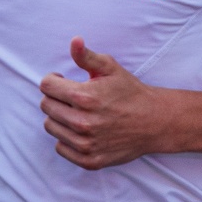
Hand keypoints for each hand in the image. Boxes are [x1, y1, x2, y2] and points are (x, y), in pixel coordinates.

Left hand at [38, 38, 158, 169]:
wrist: (154, 122)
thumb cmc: (131, 92)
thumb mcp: (111, 68)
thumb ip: (87, 56)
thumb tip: (74, 41)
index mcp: (84, 97)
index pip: (46, 86)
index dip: (53, 80)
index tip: (62, 81)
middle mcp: (82, 122)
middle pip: (46, 106)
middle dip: (56, 98)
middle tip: (71, 97)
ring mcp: (85, 144)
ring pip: (51, 127)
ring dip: (59, 118)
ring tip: (77, 112)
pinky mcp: (89, 160)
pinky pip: (60, 147)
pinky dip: (66, 138)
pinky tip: (81, 130)